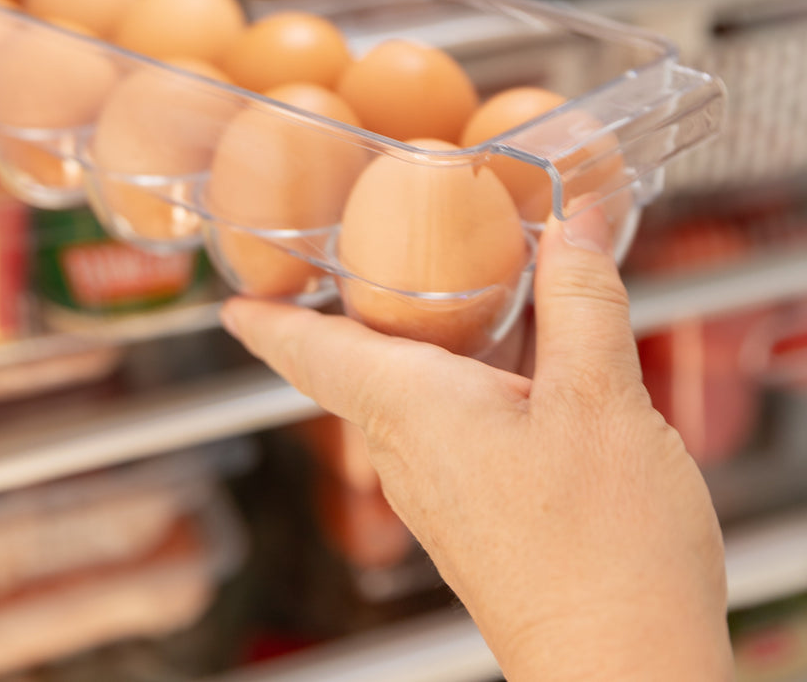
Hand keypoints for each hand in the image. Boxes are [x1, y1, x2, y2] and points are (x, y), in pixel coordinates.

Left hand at [221, 212, 732, 681]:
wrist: (628, 676)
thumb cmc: (603, 557)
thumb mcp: (602, 400)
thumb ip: (581, 302)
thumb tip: (574, 222)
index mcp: (414, 411)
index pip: (313, 353)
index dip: (270, 319)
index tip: (231, 297)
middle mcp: (411, 454)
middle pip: (357, 368)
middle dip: (347, 316)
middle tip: (344, 260)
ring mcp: (444, 493)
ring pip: (407, 397)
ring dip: (414, 344)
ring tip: (437, 293)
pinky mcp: (482, 518)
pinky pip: (450, 427)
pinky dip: (465, 380)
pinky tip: (516, 366)